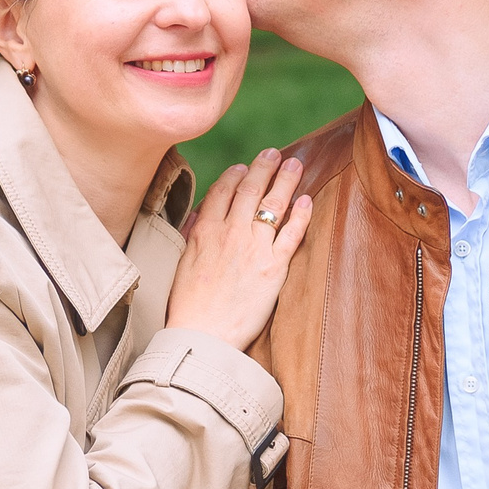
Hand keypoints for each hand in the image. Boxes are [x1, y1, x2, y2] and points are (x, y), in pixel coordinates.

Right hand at [165, 149, 310, 350]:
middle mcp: (230, 233)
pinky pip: (291, 234)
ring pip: (273, 204)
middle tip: (275, 153)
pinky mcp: (273, 268)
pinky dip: (301, 215)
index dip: (235, 174)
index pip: (222, 191)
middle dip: (264, 167)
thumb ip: (191, 235)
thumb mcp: (182, 263)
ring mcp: (253, 248)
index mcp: (204, 231)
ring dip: (286, 180)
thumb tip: (198, 215)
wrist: (202, 335)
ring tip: (295, 165)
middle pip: (250, 190)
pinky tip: (306, 200)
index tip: (245, 166)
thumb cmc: (188, 306)